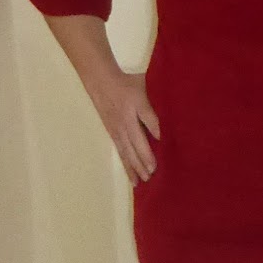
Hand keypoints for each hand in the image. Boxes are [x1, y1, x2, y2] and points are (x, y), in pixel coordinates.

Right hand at [89, 70, 160, 186]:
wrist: (101, 81)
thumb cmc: (127, 84)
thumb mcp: (143, 89)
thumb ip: (151, 109)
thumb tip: (161, 130)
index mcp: (133, 109)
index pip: (145, 126)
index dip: (151, 140)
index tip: (159, 155)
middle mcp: (124, 123)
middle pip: (133, 145)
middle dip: (142, 160)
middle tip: (151, 175)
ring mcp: (116, 130)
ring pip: (125, 152)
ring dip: (133, 167)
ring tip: (141, 181)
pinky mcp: (112, 134)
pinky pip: (120, 152)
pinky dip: (126, 164)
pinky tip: (132, 176)